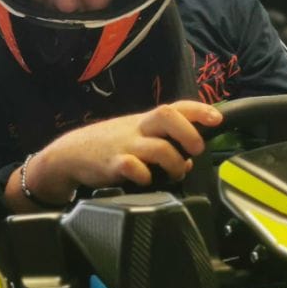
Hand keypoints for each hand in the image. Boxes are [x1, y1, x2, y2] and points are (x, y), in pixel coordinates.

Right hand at [26, 100, 223, 202]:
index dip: (199, 110)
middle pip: (167, 115)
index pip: (176, 107)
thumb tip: (189, 160)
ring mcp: (125, 145)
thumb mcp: (135, 136)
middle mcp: (137, 129)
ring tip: (175, 173)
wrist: (69, 154)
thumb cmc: (107, 146)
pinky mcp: (112, 164)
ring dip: (174, 163)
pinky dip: (144, 176)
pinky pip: (132, 168)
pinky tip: (145, 181)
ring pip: (158, 147)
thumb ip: (162, 143)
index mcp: (145, 121)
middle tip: (195, 150)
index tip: (217, 119)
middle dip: (188, 133)